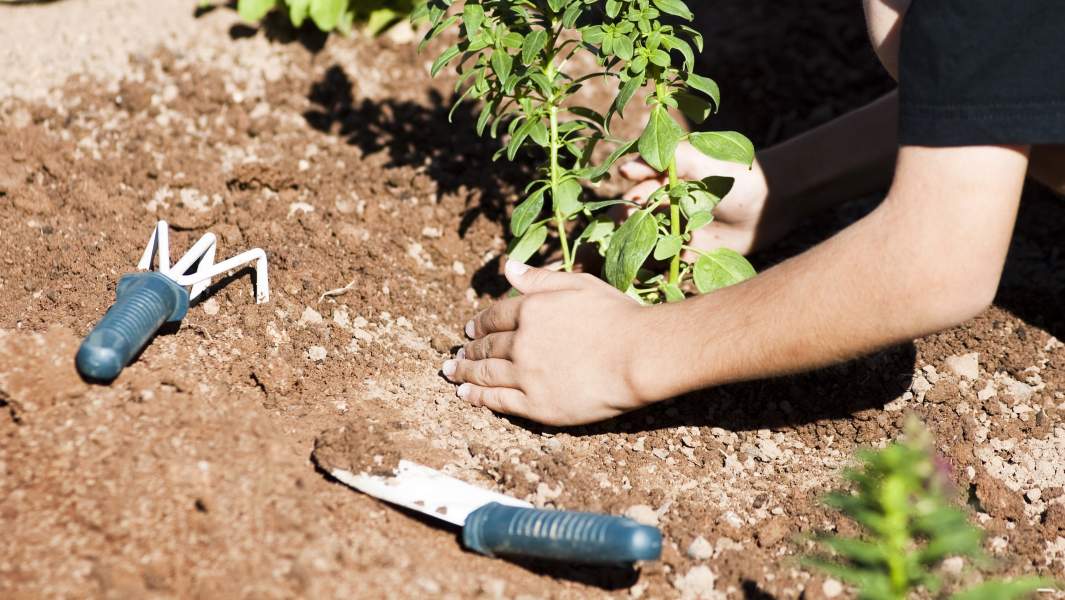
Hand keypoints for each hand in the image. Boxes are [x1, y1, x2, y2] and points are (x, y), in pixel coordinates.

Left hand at [441, 261, 653, 425]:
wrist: (639, 356)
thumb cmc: (617, 317)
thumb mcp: (579, 285)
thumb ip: (540, 279)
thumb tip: (509, 268)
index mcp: (531, 310)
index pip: (495, 317)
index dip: (480, 323)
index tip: (470, 328)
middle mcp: (522, 342)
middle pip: (487, 346)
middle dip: (469, 348)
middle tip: (457, 353)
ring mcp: (527, 375)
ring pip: (486, 373)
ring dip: (465, 372)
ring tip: (452, 372)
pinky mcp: (537, 405)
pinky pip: (498, 401)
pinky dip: (477, 397)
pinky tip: (466, 396)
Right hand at [621, 141, 791, 256]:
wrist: (773, 202)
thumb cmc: (737, 174)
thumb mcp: (700, 159)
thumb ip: (666, 159)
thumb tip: (624, 168)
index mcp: (665, 182)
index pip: (636, 194)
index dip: (628, 203)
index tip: (628, 210)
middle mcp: (668, 207)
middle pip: (638, 222)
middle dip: (629, 232)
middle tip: (624, 240)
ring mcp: (679, 231)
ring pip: (650, 245)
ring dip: (640, 255)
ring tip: (631, 264)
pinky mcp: (692, 253)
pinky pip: (670, 264)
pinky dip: (659, 271)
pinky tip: (650, 278)